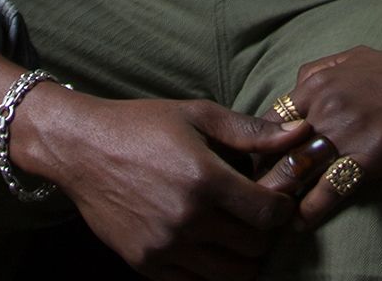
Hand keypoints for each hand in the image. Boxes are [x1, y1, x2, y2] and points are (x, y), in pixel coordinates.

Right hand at [21, 90, 311, 280]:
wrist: (80, 149)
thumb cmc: (141, 125)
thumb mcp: (199, 116)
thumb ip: (253, 132)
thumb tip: (300, 134)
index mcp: (204, 179)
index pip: (268, 215)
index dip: (282, 209)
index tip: (276, 198)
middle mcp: (186, 219)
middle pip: (254, 248)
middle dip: (265, 234)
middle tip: (258, 216)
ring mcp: (165, 246)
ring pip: (230, 274)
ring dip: (243, 258)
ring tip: (237, 234)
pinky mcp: (146, 264)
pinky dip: (211, 271)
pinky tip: (209, 246)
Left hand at [253, 47, 381, 232]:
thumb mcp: (360, 57)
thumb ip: (323, 68)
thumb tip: (299, 85)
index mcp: (318, 81)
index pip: (270, 119)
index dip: (260, 146)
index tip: (257, 165)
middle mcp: (326, 104)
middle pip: (276, 147)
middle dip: (262, 173)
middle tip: (254, 194)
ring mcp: (346, 130)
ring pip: (296, 169)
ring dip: (280, 194)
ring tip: (271, 213)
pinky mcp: (369, 157)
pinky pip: (328, 190)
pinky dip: (310, 210)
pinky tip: (301, 223)